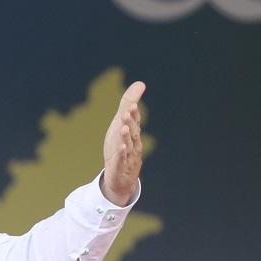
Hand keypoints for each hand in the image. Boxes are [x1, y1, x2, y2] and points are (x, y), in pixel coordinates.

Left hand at [101, 80, 145, 205]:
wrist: (122, 176)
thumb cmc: (122, 146)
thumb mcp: (122, 124)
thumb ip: (129, 105)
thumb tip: (140, 83)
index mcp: (133, 132)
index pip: (134, 121)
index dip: (133, 113)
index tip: (132, 103)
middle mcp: (133, 143)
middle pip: (133, 131)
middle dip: (131, 121)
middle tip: (129, 110)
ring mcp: (128, 155)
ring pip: (128, 144)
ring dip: (126, 135)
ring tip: (123, 127)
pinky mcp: (120, 166)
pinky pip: (122, 159)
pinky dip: (122, 153)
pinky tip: (121, 147)